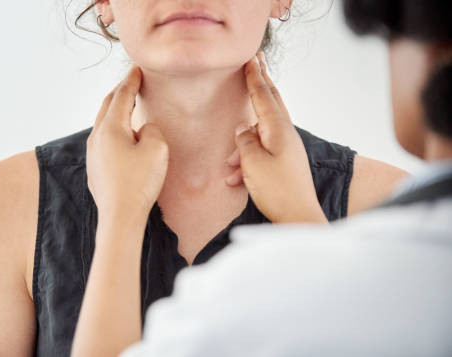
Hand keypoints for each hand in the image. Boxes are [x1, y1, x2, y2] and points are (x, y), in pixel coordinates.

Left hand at [86, 65, 168, 223]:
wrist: (120, 217)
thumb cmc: (138, 183)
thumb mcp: (156, 149)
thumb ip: (151, 130)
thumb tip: (142, 129)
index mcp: (110, 128)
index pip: (121, 96)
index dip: (131, 81)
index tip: (137, 69)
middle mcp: (96, 138)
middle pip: (107, 106)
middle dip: (120, 92)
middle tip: (132, 83)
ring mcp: (93, 154)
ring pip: (103, 124)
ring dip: (116, 112)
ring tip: (128, 107)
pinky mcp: (95, 169)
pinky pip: (104, 141)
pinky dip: (114, 130)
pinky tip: (123, 138)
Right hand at [224, 53, 326, 223]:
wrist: (298, 217)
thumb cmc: (277, 190)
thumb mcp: (252, 163)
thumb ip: (245, 141)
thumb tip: (243, 129)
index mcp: (278, 130)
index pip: (264, 96)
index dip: (255, 78)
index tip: (251, 59)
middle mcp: (285, 134)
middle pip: (271, 103)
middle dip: (261, 84)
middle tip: (257, 64)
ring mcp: (287, 148)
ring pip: (261, 133)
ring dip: (243, 145)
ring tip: (230, 165)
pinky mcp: (285, 161)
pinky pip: (262, 152)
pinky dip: (247, 161)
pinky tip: (234, 179)